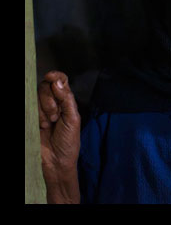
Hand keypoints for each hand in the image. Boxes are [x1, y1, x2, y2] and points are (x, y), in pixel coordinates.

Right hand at [37, 71, 80, 202]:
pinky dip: (36, 114)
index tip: (51, 76)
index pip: (60, 81)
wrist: (56, 162)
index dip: (55, 75)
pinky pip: (29, 107)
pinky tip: (41, 126)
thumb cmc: (68, 142)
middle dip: (50, 100)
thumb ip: (66, 99)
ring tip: (48, 124)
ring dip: (44, 109)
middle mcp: (52, 103)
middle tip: (55, 116)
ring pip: (36, 96)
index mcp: (65, 101)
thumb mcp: (73, 119)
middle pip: (45, 86)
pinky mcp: (29, 118)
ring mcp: (39, 110)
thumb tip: (57, 81)